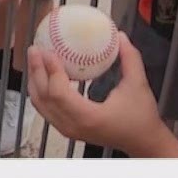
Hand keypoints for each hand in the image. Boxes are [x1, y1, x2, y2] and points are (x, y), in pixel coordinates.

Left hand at [27, 38, 177, 156]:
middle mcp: (73, 126)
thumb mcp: (138, 84)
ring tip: (35, 58)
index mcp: (88, 116)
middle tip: (35, 48)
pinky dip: (41, 90)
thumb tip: (120, 36)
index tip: (49, 50)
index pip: (59, 93)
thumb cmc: (141, 116)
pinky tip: (45, 73)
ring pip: (40, 105)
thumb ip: (130, 58)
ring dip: (35, 80)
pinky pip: (46, 109)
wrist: (142, 141)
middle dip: (36, 71)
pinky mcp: (67, 129)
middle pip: (43, 97)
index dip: (50, 70)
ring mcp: (68, 130)